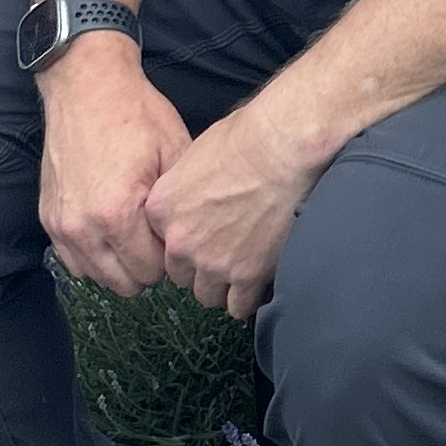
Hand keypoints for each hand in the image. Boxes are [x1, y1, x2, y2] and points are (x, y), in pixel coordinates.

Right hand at [39, 42, 193, 296]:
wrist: (88, 85)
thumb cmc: (135, 114)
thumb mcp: (174, 153)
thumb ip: (179, 207)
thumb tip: (187, 241)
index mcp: (117, 214)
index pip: (151, 272)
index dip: (169, 256)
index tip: (173, 235)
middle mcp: (83, 227)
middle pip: (124, 284)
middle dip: (145, 266)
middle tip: (156, 237)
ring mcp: (61, 224)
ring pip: (96, 277)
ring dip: (118, 264)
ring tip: (133, 234)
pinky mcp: (48, 218)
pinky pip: (72, 261)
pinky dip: (92, 255)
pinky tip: (109, 231)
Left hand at [146, 82, 328, 322]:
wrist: (283, 148)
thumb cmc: (247, 138)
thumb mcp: (196, 156)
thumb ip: (183, 191)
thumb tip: (192, 200)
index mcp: (161, 209)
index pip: (162, 243)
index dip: (184, 240)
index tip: (202, 233)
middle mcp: (180, 241)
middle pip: (181, 273)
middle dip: (201, 265)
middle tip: (226, 247)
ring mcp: (212, 262)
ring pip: (207, 295)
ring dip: (223, 284)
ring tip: (244, 263)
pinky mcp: (246, 275)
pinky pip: (238, 306)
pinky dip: (248, 297)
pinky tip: (259, 279)